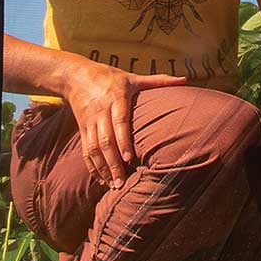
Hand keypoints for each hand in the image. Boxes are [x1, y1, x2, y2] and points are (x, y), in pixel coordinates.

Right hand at [63, 62, 186, 187]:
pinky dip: (92, 166)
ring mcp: (89, 122)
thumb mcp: (133, 77)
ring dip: (103, 169)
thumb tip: (185, 80)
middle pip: (106, 140)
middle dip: (113, 163)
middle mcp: (101, 111)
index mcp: (116, 98)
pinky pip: (86, 150)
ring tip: (113, 185)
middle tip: (122, 183)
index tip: (130, 158)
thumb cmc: (110, 77)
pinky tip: (100, 180)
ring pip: (94, 149)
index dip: (124, 140)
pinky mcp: (82, 128)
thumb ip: (158, 81)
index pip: (120, 121)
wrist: (76, 75)